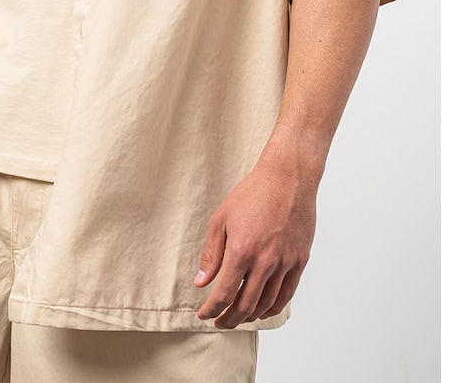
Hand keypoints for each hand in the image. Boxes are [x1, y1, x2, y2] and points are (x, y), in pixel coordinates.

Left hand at [194, 150, 316, 327]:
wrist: (288, 178)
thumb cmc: (253, 193)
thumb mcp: (221, 219)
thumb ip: (212, 254)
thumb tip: (202, 281)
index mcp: (241, 250)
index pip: (224, 294)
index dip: (212, 309)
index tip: (204, 314)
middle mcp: (264, 261)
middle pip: (245, 305)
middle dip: (229, 319)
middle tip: (220, 322)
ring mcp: (285, 262)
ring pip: (267, 304)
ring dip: (250, 316)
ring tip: (239, 317)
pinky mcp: (300, 261)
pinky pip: (287, 294)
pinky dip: (273, 308)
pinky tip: (263, 310)